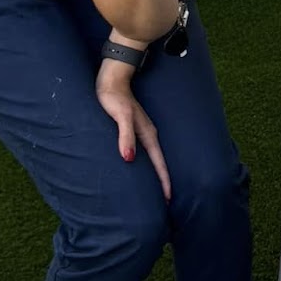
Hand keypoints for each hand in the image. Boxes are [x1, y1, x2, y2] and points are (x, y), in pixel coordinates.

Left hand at [95, 59, 171, 199]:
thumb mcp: (119, 116)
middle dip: (163, 181)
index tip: (168, 199)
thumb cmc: (113, 97)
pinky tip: (140, 167)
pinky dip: (147, 163)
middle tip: (165, 201)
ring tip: (156, 190)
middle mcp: (148, 135)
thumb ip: (125, 136)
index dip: (163, 181)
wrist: (112, 79)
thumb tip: (129, 159)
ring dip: (156, 173)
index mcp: (147, 135)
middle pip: (159, 163)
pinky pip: (145, 152)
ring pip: (152, 158)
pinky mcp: (134, 129)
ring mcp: (142, 132)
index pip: (159, 163)